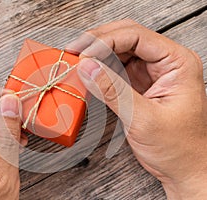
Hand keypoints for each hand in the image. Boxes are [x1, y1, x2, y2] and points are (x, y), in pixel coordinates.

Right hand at [66, 19, 206, 198]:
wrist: (184, 167)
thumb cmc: (178, 147)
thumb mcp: (144, 119)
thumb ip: (113, 91)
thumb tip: (87, 67)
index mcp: (177, 62)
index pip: (136, 37)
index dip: (105, 41)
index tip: (83, 54)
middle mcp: (164, 62)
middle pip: (126, 37)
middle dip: (98, 41)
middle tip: (74, 50)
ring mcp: (150, 72)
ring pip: (118, 50)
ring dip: (96, 54)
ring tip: (76, 61)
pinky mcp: (138, 83)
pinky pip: (115, 68)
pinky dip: (99, 69)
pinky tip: (87, 74)